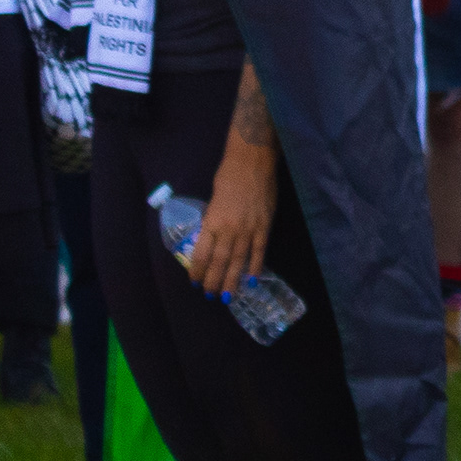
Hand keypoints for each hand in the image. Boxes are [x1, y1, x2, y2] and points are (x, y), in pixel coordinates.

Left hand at [192, 142, 275, 298]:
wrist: (252, 163)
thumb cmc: (228, 177)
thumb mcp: (213, 201)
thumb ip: (213, 222)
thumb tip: (212, 240)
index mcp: (212, 222)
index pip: (202, 254)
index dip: (198, 271)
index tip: (195, 282)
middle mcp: (229, 229)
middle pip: (220, 262)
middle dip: (214, 281)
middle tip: (210, 296)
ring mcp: (248, 228)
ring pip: (238, 260)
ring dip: (232, 280)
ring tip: (227, 297)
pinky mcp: (265, 225)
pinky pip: (259, 250)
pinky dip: (255, 266)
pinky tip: (251, 280)